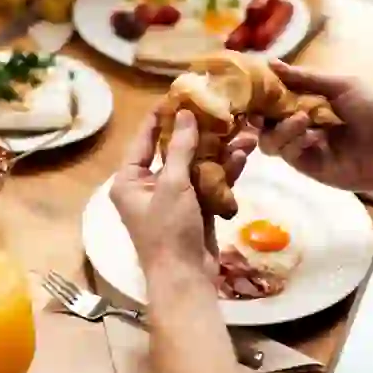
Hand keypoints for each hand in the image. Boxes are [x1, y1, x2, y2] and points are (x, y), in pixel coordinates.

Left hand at [109, 110, 256, 278]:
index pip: (142, 140)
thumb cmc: (168, 230)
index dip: (160, 117)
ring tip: (243, 131)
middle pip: (173, 151)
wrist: (185, 278)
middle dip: (199, 132)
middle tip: (217, 108)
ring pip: (196, 166)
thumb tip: (184, 114)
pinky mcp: (195, 210)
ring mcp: (174, 198)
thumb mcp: (171, 185)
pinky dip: (224, 171)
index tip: (176, 94)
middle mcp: (148, 186)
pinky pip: (209, 183)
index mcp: (129, 180)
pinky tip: (243, 154)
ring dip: (219, 151)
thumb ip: (179, 148)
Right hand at [259, 61, 372, 193]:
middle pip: (265, 119)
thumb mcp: (342, 86)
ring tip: (302, 120)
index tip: (252, 85)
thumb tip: (271, 63)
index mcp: (308, 100)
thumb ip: (306, 78)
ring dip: (281, 128)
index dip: (262, 91)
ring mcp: (300, 145)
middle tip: (261, 110)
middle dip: (261, 113)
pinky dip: (294, 142)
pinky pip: (285, 153)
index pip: (274, 95)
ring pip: (270, 138)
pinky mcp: (305, 165)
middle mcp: (299, 122)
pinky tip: (314, 138)